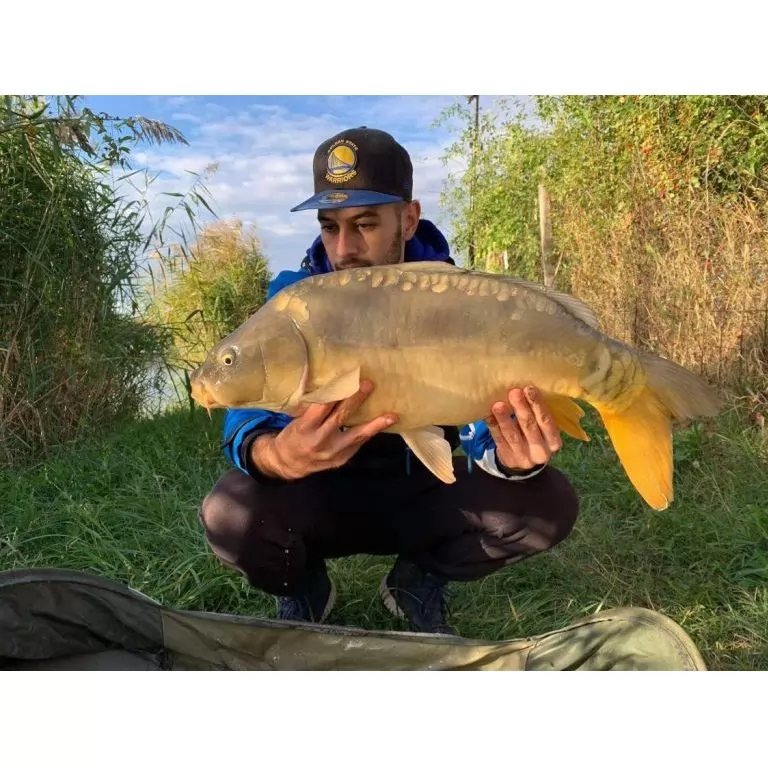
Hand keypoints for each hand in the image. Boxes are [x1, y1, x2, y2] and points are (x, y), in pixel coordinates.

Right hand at [252, 380, 397, 479]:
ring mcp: (332, 452)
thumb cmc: (294, 435)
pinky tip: (382, 424)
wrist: (289, 463)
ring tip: (392, 416)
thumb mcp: (298, 419)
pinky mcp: (342, 459)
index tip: (347, 378)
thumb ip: (315, 408)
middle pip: (340, 417)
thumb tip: (337, 387)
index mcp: (305, 427)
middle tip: (368, 385)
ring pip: (357, 436)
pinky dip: (370, 433)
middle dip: (356, 400)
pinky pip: (358, 444)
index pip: (322, 406)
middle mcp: (319, 440)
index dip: (336, 392)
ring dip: (376, 424)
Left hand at [486, 386, 562, 471]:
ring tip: (498, 405)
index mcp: (553, 441)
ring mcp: (523, 456)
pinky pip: (499, 440)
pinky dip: (493, 426)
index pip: (547, 422)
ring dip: (504, 418)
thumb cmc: (535, 436)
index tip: (529, 388)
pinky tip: (488, 415)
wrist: (523, 460)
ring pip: (512, 435)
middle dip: (522, 408)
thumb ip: (538, 414)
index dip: (538, 405)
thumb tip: (525, 388)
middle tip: (514, 392)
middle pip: (530, 427)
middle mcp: (540, 451)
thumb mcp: (542, 429)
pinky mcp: (507, 458)